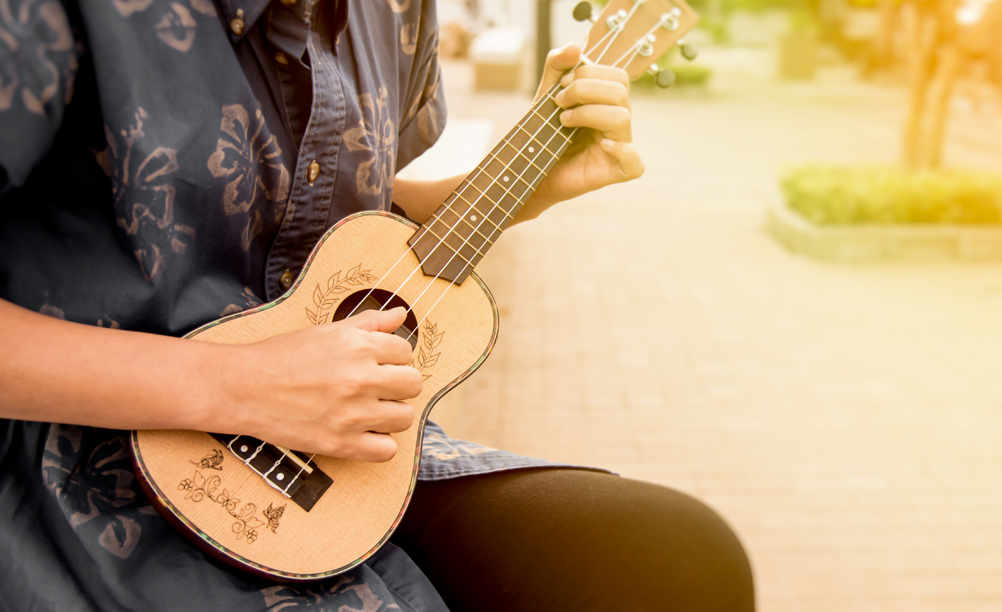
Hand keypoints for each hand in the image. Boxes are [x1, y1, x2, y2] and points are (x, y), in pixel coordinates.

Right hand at [225, 307, 421, 461]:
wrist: (243, 388)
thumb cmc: (281, 357)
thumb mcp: (326, 330)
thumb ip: (369, 322)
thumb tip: (401, 313)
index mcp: (358, 346)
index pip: (405, 352)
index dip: (391, 357)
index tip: (375, 363)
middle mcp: (360, 379)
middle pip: (413, 384)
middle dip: (397, 384)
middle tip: (375, 387)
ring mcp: (352, 414)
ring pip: (405, 417)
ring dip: (391, 414)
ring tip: (369, 409)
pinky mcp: (341, 443)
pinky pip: (387, 450)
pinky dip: (379, 444)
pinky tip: (363, 432)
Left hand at [518, 44, 644, 220]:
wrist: (530, 171)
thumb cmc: (543, 135)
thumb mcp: (545, 95)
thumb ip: (556, 67)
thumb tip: (576, 47)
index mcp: (608, 103)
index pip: (617, 76)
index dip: (590, 73)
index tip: (562, 84)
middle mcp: (617, 123)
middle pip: (620, 92)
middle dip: (585, 89)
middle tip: (559, 103)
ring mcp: (618, 147)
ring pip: (622, 117)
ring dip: (588, 113)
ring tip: (564, 122)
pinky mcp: (614, 172)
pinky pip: (635, 164)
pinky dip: (622, 151)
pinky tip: (601, 146)